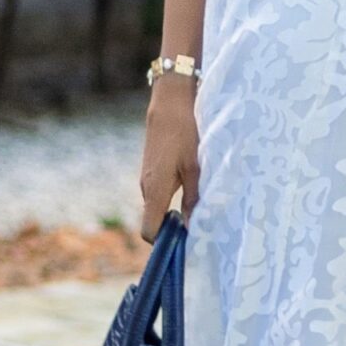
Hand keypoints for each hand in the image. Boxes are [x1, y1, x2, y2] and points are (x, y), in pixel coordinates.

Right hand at [140, 78, 198, 238]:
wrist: (170, 102)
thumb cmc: (186, 132)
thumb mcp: (196, 167)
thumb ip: (194, 198)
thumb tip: (192, 227)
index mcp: (154, 190)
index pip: (149, 231)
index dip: (164, 243)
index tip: (186, 243)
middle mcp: (145, 188)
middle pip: (154, 222)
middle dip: (174, 231)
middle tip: (200, 230)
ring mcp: (146, 178)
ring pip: (157, 208)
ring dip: (174, 214)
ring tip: (200, 212)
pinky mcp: (151, 170)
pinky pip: (159, 195)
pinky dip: (172, 200)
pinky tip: (192, 192)